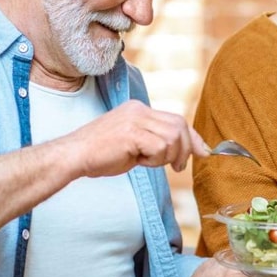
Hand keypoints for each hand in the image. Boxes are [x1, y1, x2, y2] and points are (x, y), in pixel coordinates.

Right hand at [62, 99, 208, 175]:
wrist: (73, 156)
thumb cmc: (100, 155)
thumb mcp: (135, 145)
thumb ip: (158, 143)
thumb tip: (188, 152)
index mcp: (139, 109)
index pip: (176, 119)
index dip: (192, 137)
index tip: (202, 152)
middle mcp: (138, 110)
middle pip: (179, 126)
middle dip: (185, 149)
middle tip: (177, 167)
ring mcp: (135, 119)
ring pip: (172, 138)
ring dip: (166, 157)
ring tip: (147, 162)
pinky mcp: (131, 133)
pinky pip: (159, 147)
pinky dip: (154, 160)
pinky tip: (138, 161)